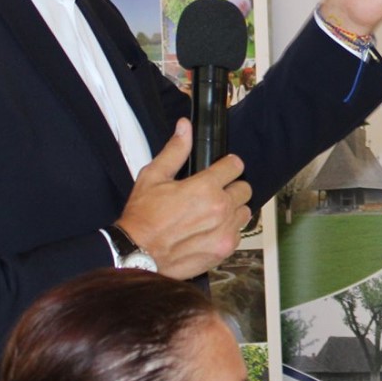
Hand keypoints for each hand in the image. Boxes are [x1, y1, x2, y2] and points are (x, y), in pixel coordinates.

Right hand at [114, 120, 252, 279]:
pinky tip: (210, 230)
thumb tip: (185, 127)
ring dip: (233, 210)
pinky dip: (228, 231)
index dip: (227, 165)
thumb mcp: (153, 177)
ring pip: (244, 213)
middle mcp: (220, 209)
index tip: (221, 170)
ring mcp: (225, 231)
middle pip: (245, 189)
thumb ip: (175, 151)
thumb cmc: (143, 216)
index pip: (236, 166)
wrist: (136, 253)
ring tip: (212, 213)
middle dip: (232, 187)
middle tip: (214, 192)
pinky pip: (238, 235)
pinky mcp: (224, 250)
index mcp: (205, 187)